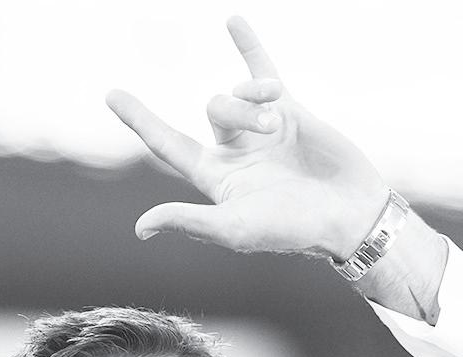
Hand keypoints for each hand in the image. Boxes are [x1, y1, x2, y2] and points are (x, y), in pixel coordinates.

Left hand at [106, 17, 388, 260]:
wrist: (350, 213)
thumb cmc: (293, 229)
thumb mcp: (236, 229)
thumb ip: (190, 221)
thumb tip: (141, 227)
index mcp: (217, 178)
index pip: (168, 144)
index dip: (141, 119)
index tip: (112, 94)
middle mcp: (235, 152)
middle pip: (213, 110)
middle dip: (236, 110)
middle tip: (270, 128)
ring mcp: (262, 129)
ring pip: (239, 92)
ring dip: (256, 98)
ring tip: (281, 119)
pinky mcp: (290, 111)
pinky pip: (264, 71)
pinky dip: (249, 46)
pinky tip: (232, 20)